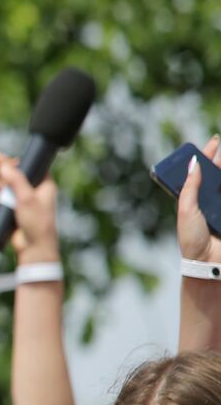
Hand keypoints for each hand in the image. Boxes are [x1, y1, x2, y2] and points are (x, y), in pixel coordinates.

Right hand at [0, 149, 59, 261]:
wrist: (34, 249)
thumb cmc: (37, 223)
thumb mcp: (27, 197)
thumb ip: (16, 180)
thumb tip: (5, 165)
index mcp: (44, 187)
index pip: (31, 168)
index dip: (18, 161)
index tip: (5, 157)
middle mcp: (33, 194)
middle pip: (13, 177)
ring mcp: (21, 205)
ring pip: (3, 189)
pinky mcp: (12, 216)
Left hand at [179, 135, 220, 262]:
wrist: (207, 262)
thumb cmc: (192, 237)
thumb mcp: (186, 209)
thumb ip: (190, 187)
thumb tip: (193, 163)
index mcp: (193, 199)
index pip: (200, 173)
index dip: (205, 157)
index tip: (212, 143)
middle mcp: (208, 201)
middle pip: (217, 175)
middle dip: (220, 160)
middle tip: (219, 143)